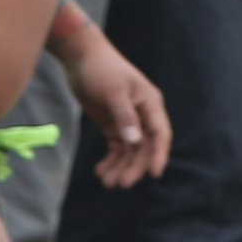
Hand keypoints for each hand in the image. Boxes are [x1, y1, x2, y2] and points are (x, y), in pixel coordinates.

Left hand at [70, 32, 173, 185]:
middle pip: (144, 148)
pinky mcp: (113, 125)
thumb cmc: (101, 69)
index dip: (159, 155)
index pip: (160, 134)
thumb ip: (124, 117)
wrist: (81, 58)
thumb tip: (135, 142)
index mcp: (150, 105)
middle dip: (133, 167)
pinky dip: (110, 160)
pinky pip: (117, 148)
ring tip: (107, 182)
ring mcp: (128, 122)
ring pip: (129, 151)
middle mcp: (143, 116)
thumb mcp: (113, 92)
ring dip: (120, 167)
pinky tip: (101, 170)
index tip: (154, 174)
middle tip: (120, 184)